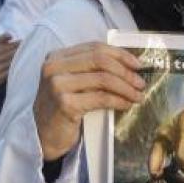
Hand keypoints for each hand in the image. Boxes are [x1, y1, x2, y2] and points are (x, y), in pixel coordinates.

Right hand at [32, 42, 144, 160]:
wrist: (43, 135)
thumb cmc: (61, 107)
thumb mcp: (71, 82)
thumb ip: (89, 70)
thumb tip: (127, 65)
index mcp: (56, 57)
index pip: (94, 47)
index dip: (119, 54)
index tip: (137, 64)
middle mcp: (54, 67)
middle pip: (100, 60)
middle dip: (125, 71)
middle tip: (140, 83)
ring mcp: (58, 85)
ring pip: (103, 79)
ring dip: (126, 87)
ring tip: (138, 95)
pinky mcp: (65, 104)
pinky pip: (101, 98)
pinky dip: (118, 100)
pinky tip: (126, 104)